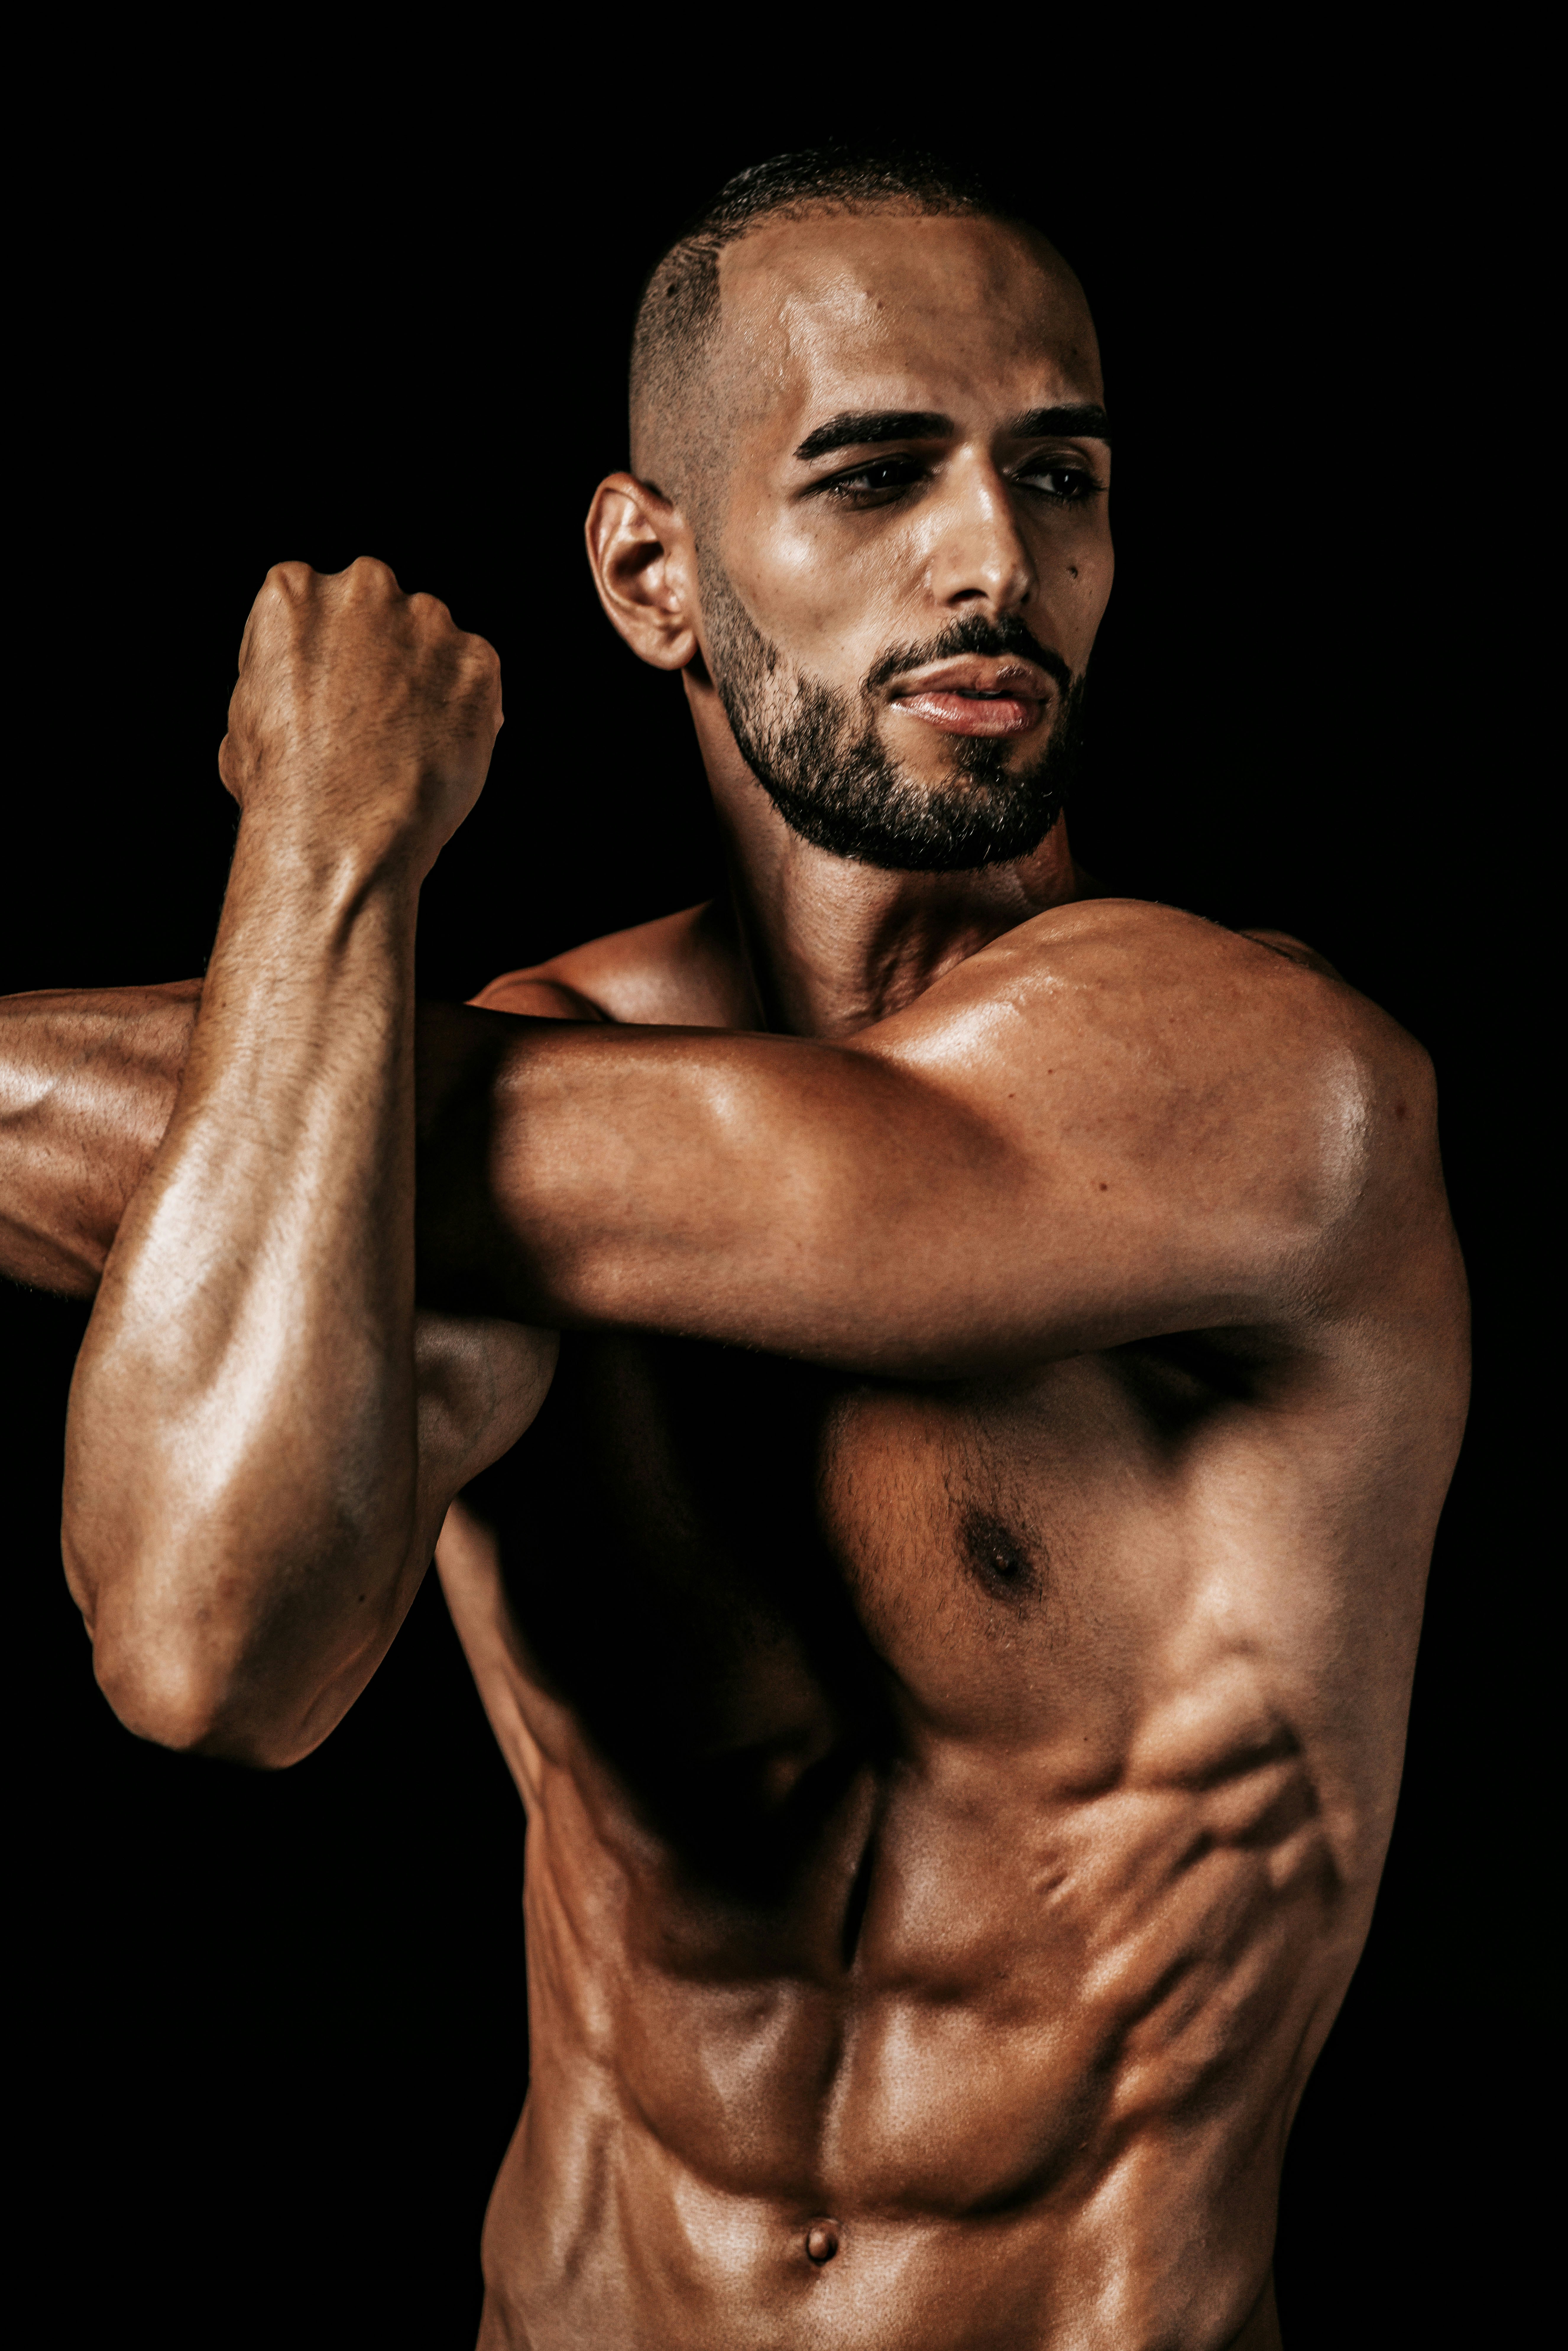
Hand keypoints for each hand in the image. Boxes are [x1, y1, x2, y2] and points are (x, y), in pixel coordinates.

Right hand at [218, 557, 501, 875]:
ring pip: (432, 641)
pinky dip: (465, 710)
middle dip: (381, 654)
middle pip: (380, 609)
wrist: (339, 833)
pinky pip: (475, 677)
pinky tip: (438, 751)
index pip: (318, 602)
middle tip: (374, 717)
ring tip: (407, 743)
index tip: (332, 691)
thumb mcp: (245, 718)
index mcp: (294, 591)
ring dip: (426, 680)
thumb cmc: (282, 787)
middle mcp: (364, 586)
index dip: (328, 653)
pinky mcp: (477, 661)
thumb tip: (299, 689)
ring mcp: (427, 621)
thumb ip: (278, 680)